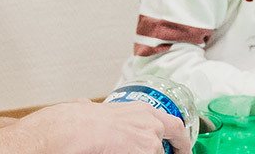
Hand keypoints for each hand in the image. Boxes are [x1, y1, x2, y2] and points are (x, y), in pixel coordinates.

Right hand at [10, 100, 191, 153]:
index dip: (178, 136)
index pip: (171, 123)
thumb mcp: (93, 108)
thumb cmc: (78, 120)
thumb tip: (84, 105)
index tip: (179, 143)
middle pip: (175, 136)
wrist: (75, 129)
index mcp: (141, 109)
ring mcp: (152, 139)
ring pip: (159, 152)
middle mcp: (152, 123)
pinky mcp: (149, 152)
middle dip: (178, 148)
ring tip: (133, 152)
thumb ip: (102, 112)